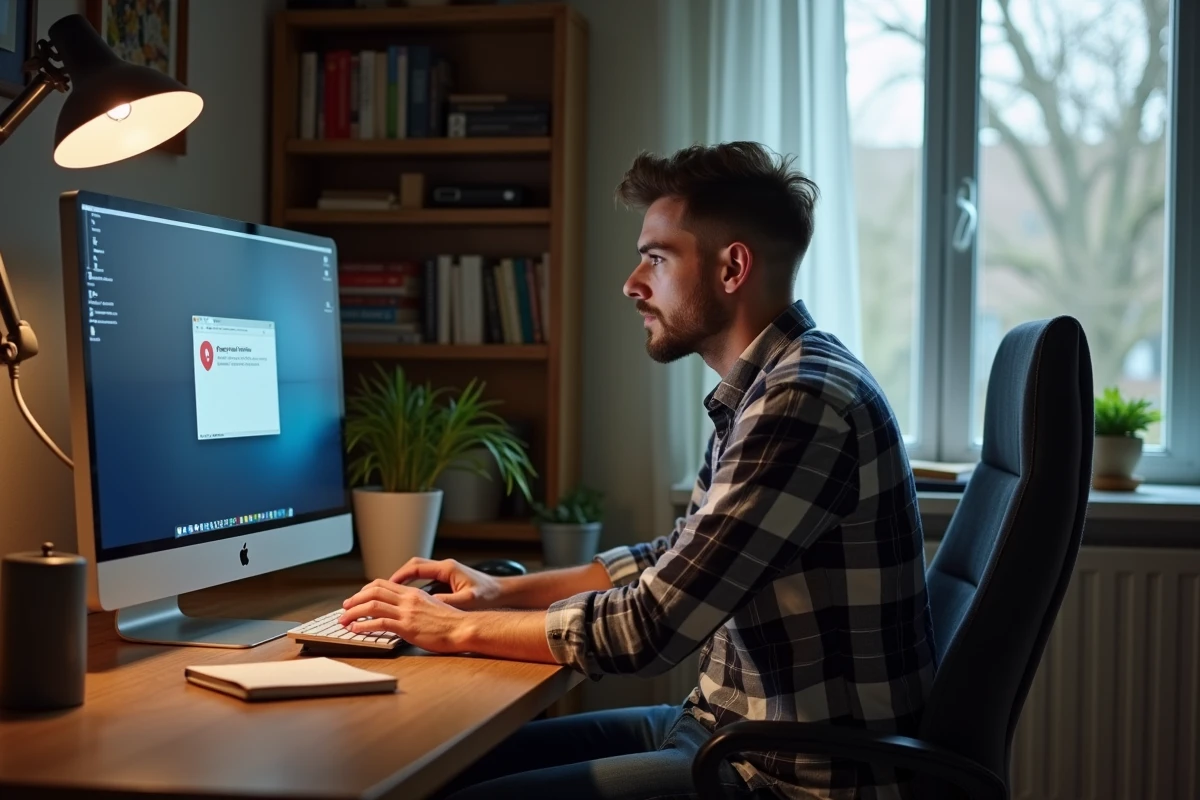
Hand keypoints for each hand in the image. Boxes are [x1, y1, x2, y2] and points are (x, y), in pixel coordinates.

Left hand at [339, 580, 467, 653]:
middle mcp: (408, 599)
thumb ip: (416, 606)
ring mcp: (406, 612)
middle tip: (345, 607)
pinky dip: (363, 625)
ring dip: (353, 612)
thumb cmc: (451, 622)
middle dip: (355, 599)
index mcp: (413, 593)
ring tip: (343, 619)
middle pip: (374, 591)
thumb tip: (403, 612)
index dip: (366, 590)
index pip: (383, 584)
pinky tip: (355, 629)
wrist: (463, 628)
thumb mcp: (432, 607)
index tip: (357, 597)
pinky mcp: (406, 627)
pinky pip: (379, 623)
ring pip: (372, 605)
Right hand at [389, 557, 504, 609]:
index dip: (399, 576)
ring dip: (406, 580)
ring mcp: (447, 572)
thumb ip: (447, 602)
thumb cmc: (489, 596)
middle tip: (384, 588)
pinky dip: (415, 585)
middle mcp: (446, 567)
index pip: (416, 567)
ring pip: (419, 571)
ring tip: (393, 593)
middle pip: (414, 566)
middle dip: (398, 576)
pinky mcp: (449, 580)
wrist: (504, 593)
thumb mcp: (468, 600)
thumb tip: (427, 604)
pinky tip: (411, 598)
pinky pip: (426, 578)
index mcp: (447, 568)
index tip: (386, 585)